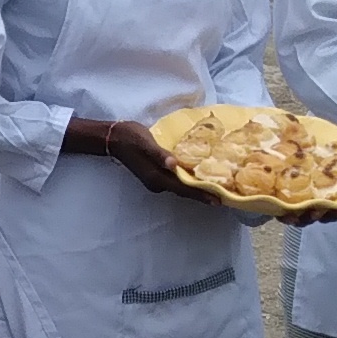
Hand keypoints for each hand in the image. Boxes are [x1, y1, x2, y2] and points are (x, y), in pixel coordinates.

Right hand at [93, 118, 215, 200]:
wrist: (113, 138)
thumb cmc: (130, 137)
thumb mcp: (146, 143)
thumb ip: (160, 155)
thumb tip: (174, 165)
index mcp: (156, 177)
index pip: (183, 188)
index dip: (200, 194)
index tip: (218, 200)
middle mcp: (157, 182)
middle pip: (183, 191)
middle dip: (202, 195)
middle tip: (222, 198)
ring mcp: (155, 180)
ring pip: (179, 187)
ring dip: (196, 189)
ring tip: (214, 190)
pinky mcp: (155, 174)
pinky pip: (175, 181)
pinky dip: (187, 182)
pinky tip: (196, 178)